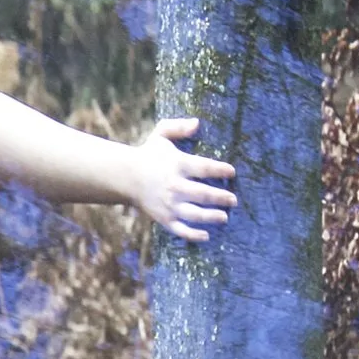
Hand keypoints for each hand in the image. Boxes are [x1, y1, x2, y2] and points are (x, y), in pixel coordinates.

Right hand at [130, 117, 237, 241]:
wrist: (125, 176)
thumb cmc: (148, 154)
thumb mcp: (161, 135)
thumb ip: (178, 127)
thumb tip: (197, 122)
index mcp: (178, 165)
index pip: (205, 168)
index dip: (220, 170)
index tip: (231, 172)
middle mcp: (175, 186)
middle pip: (204, 194)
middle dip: (222, 198)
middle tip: (233, 200)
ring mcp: (169, 204)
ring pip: (195, 214)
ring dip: (212, 217)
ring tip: (225, 217)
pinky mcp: (164, 218)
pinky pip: (181, 230)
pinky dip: (194, 235)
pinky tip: (206, 236)